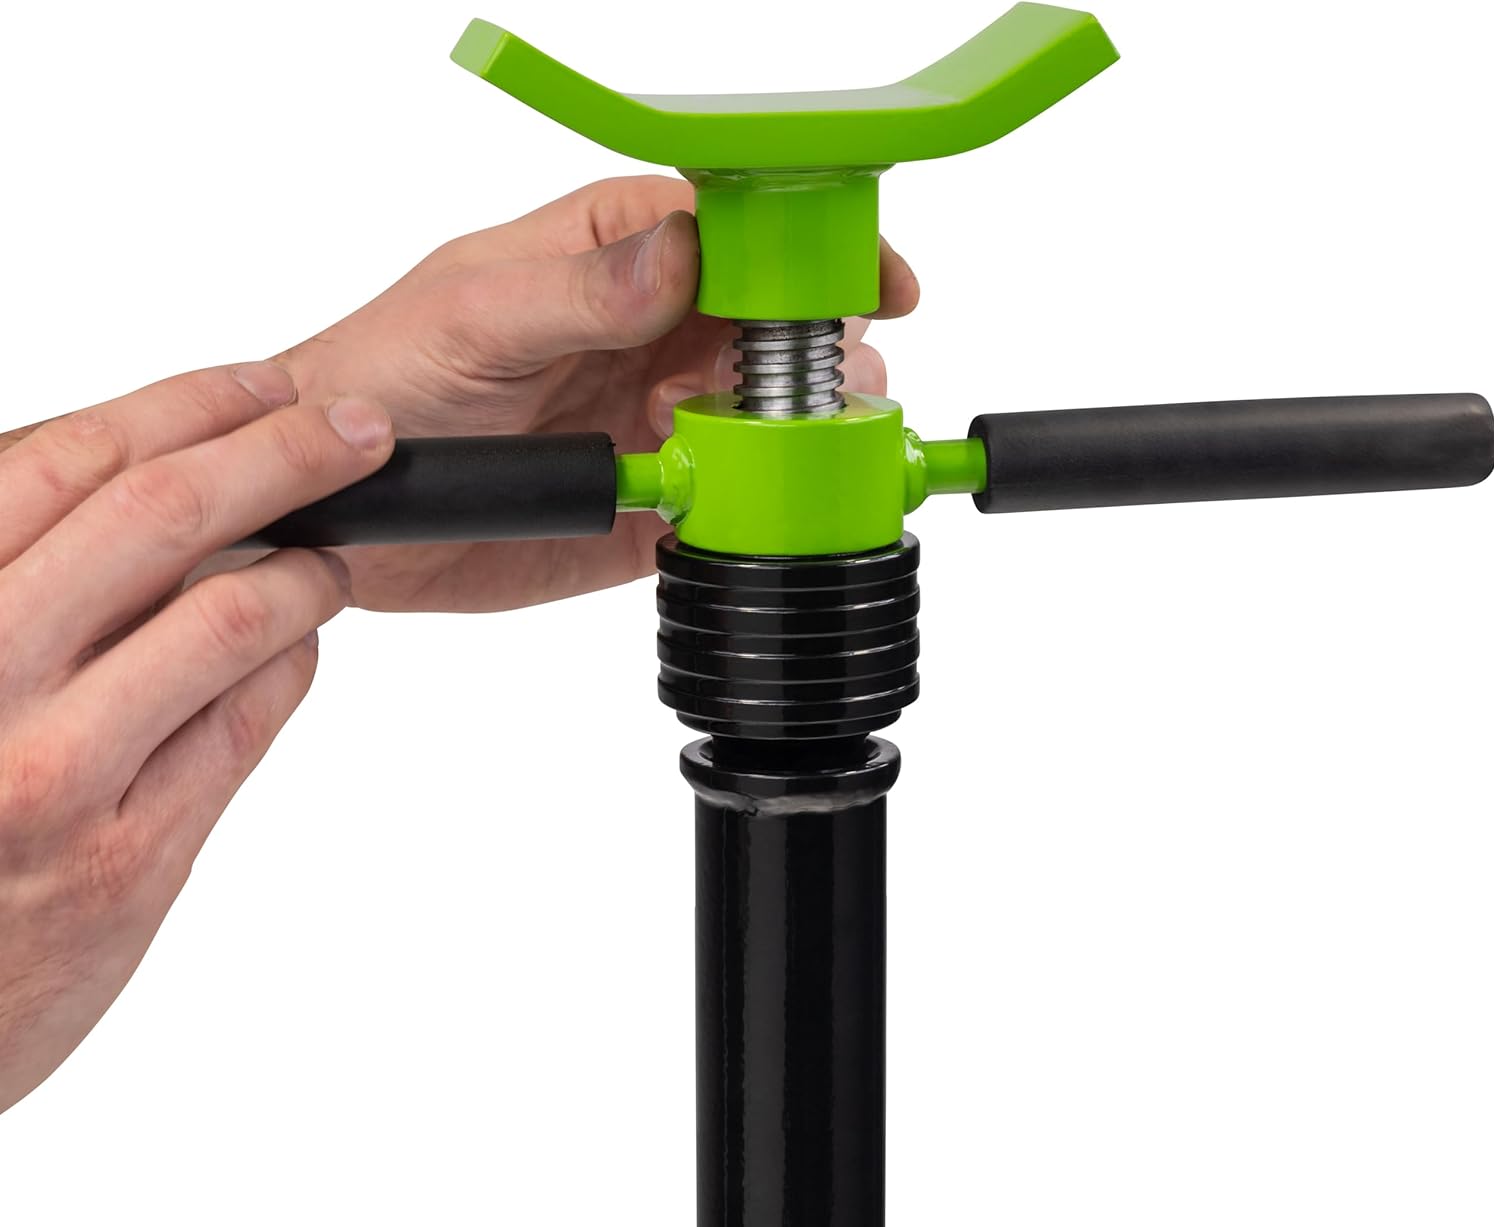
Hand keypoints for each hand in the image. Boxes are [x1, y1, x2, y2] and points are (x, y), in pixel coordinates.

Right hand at [0, 364, 393, 1111]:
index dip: (186, 405)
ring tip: (328, 560)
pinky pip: (250, 718)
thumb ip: (19, 575)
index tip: (261, 384)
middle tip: (355, 434)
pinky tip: (293, 650)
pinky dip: (293, 661)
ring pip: (232, 613)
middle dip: (284, 452)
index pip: (68, 462)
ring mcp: (55, 774)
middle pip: (165, 515)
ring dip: (308, 569)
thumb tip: (145, 474)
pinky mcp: (132, 855)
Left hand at [276, 175, 919, 611]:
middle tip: (810, 391)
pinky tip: (749, 513)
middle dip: (821, 357)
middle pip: (783, 332)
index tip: (869, 281)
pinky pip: (734, 510)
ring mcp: (661, 423)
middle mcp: (654, 336)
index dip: (814, 252)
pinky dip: (760, 514)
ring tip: (768, 456)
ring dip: (800, 441)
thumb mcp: (473, 316)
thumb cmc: (382, 375)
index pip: (744, 235)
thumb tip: (681, 257)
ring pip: (775, 424)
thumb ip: (581, 291)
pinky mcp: (653, 510)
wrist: (341, 505)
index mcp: (619, 259)